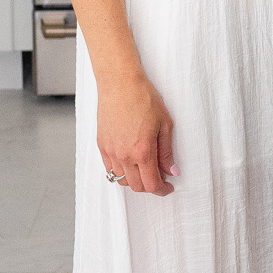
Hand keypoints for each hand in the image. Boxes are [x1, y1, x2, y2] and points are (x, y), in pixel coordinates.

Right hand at [97, 71, 175, 193]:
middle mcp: (124, 155)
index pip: (151, 184)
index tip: (168, 187)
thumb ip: (167, 152)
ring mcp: (110, 151)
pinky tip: (130, 162)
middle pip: (136, 186)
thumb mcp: (165, 124)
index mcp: (142, 151)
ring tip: (144, 168)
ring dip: (134, 180)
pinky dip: (121, 172)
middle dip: (150, 186)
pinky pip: (109, 169)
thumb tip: (171, 171)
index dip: (162, 190)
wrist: (120, 83)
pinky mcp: (101, 145)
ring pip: (121, 180)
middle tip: (160, 178)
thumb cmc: (144, 98)